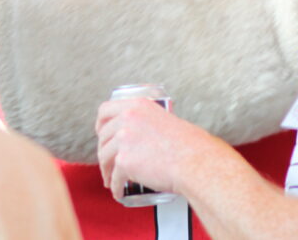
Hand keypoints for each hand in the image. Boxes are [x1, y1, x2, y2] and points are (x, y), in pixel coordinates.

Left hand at [95, 98, 215, 200]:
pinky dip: (115, 186)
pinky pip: (114, 177)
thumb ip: (149, 123)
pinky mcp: (124, 161)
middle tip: (108, 161)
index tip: (101, 133)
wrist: (197, 164)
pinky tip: (118, 191)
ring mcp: (124, 139)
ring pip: (105, 157)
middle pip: (104, 137)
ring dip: (106, 170)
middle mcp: (127, 118)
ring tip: (111, 178)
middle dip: (104, 151)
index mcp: (137, 105)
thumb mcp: (167, 120)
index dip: (100, 124)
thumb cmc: (191, 147)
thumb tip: (142, 135)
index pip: (105, 110)